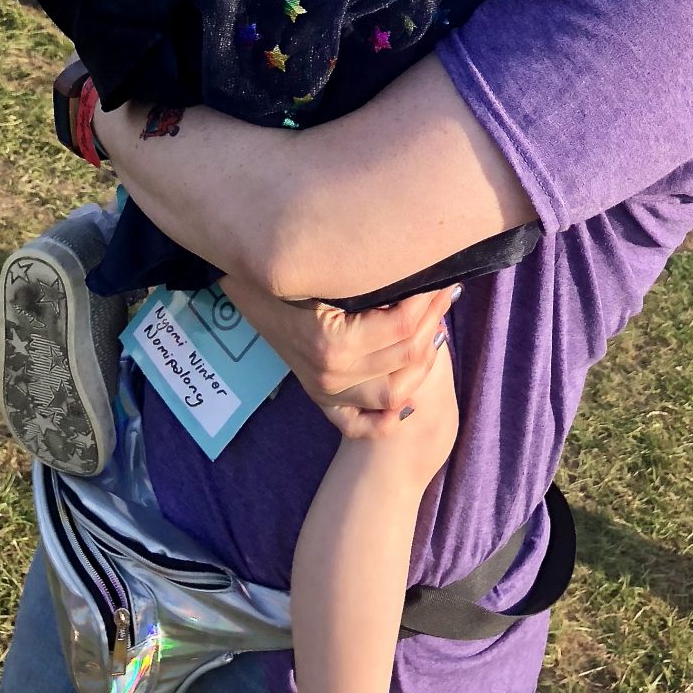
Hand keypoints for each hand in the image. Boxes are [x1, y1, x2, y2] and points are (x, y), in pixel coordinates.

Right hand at [217, 273, 455, 438]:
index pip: (402, 326)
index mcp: (333, 341)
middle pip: (406, 356)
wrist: (245, 286)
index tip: (444, 276)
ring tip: (437, 326)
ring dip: (424, 361)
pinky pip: (359, 425)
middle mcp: (331, 373)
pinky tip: (411, 393)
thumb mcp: (328, 272)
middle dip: (434, 321)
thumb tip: (421, 267)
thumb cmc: (288, 272)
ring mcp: (325, 391)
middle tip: (448, 292)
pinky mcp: (321, 399)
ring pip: (396, 392)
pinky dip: (388, 418)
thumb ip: (370, 278)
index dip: (429, 300)